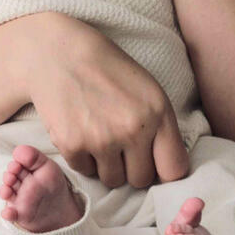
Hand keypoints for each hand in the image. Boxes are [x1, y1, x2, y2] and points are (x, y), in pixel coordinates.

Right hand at [19, 15, 189, 188]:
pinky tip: (81, 131)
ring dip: (108, 165)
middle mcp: (133, 129)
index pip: (175, 169)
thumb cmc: (108, 71)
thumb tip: (165, 171)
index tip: (155, 163)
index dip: (164, 170)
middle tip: (121, 145)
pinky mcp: (72, 146)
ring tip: (100, 135)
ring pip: (113, 180)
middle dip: (133, 167)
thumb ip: (161, 129)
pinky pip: (86, 172)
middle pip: (141, 179)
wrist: (60, 54)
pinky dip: (84, 158)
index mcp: (158, 112)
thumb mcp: (148, 91)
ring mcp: (102, 140)